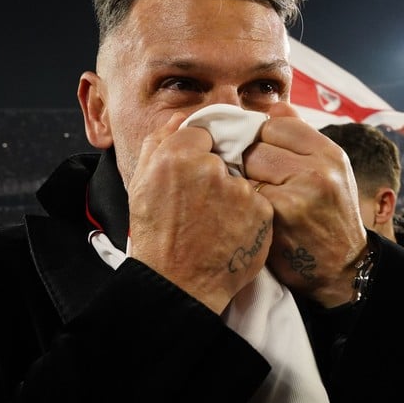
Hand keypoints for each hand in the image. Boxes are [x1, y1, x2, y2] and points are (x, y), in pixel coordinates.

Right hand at [127, 112, 273, 314]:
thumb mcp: (141, 183)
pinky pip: (258, 202)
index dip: (199, 154)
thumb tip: (181, 118)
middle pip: (225, 155)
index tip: (194, 177)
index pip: (202, 133)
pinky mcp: (262, 212)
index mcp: (177, 156)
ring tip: (214, 222)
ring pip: (243, 178)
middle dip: (217, 173)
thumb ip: (159, 142)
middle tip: (203, 204)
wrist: (178, 284)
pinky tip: (230, 232)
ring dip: (234, 194)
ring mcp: (240, 190)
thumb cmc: (156, 236)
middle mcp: (211, 169)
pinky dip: (249, 215)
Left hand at [242, 102, 366, 307]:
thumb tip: (273, 106)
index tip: (250, 153)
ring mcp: (303, 189)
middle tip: (243, 179)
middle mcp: (320, 167)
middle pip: (257, 143)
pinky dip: (240, 202)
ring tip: (244, 196)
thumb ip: (300, 139)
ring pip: (247, 166)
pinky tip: (245, 214)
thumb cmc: (327, 220)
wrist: (342, 271)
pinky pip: (245, 193)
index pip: (276, 122)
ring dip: (238, 180)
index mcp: (329, 152)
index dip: (256, 137)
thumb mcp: (327, 173)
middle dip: (243, 159)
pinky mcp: (283, 212)